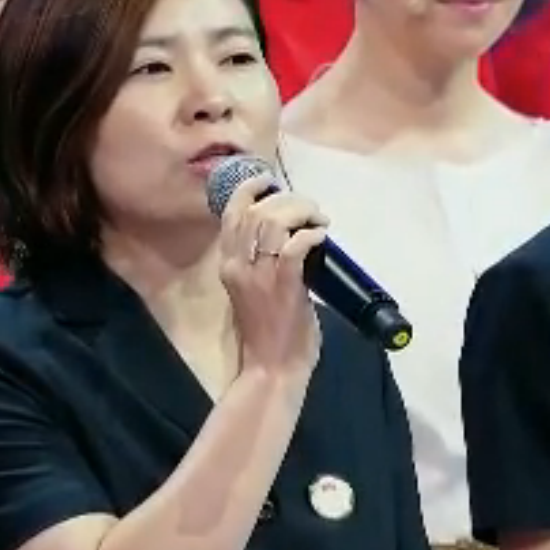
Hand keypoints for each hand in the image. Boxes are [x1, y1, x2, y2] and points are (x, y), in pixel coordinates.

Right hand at [217, 172, 326, 379]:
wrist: (272, 369)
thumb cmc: (269, 334)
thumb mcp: (255, 290)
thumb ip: (263, 263)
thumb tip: (290, 235)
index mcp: (229, 265)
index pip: (230, 214)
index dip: (249, 189)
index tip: (270, 181)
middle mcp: (237, 265)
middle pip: (254, 210)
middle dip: (286, 198)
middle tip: (309, 207)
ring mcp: (259, 276)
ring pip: (273, 222)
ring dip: (301, 212)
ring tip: (319, 219)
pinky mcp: (283, 286)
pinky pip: (293, 246)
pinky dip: (310, 234)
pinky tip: (321, 235)